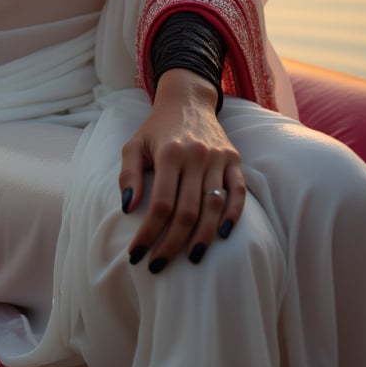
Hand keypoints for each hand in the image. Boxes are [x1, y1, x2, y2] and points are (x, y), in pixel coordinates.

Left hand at [119, 68, 244, 270]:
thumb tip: (127, 208)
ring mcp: (219, 159)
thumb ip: (128, 175)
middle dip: (171, 244)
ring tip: (191, 260)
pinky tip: (222, 236)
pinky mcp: (234, 160)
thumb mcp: (133, 145)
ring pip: (213, 207)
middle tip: (158, 265)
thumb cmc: (155, 129)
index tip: (136, 256)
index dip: (148, 234)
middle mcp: (197, 156)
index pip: (160, 205)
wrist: (188, 101)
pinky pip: (238, 193)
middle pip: (187, 212)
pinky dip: (233, 216)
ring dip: (202, 238)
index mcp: (170, 153)